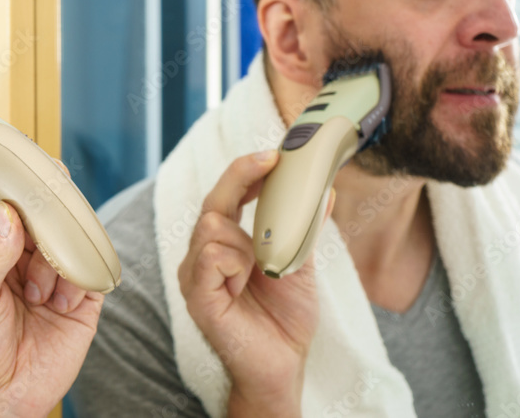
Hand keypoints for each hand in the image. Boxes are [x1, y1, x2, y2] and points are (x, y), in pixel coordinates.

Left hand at [0, 196, 103, 417]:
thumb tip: (6, 212)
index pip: (7, 211)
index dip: (16, 189)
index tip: (25, 168)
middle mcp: (27, 264)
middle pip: (45, 222)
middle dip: (46, 219)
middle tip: (48, 211)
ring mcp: (57, 283)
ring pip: (70, 246)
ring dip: (56, 262)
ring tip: (38, 295)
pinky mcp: (82, 306)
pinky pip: (93, 276)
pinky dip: (80, 280)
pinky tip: (60, 302)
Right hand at [178, 150, 331, 416]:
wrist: (283, 365)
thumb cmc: (285, 317)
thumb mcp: (300, 262)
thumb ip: (304, 226)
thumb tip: (324, 189)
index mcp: (223, 243)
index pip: (225, 196)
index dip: (244, 172)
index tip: (272, 155)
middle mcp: (203, 255)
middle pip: (214, 201)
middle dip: (241, 177)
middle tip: (270, 161)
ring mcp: (195, 275)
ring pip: (212, 226)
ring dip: (247, 239)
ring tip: (263, 267)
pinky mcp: (197, 296)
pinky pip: (210, 257)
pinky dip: (234, 261)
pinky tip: (245, 278)